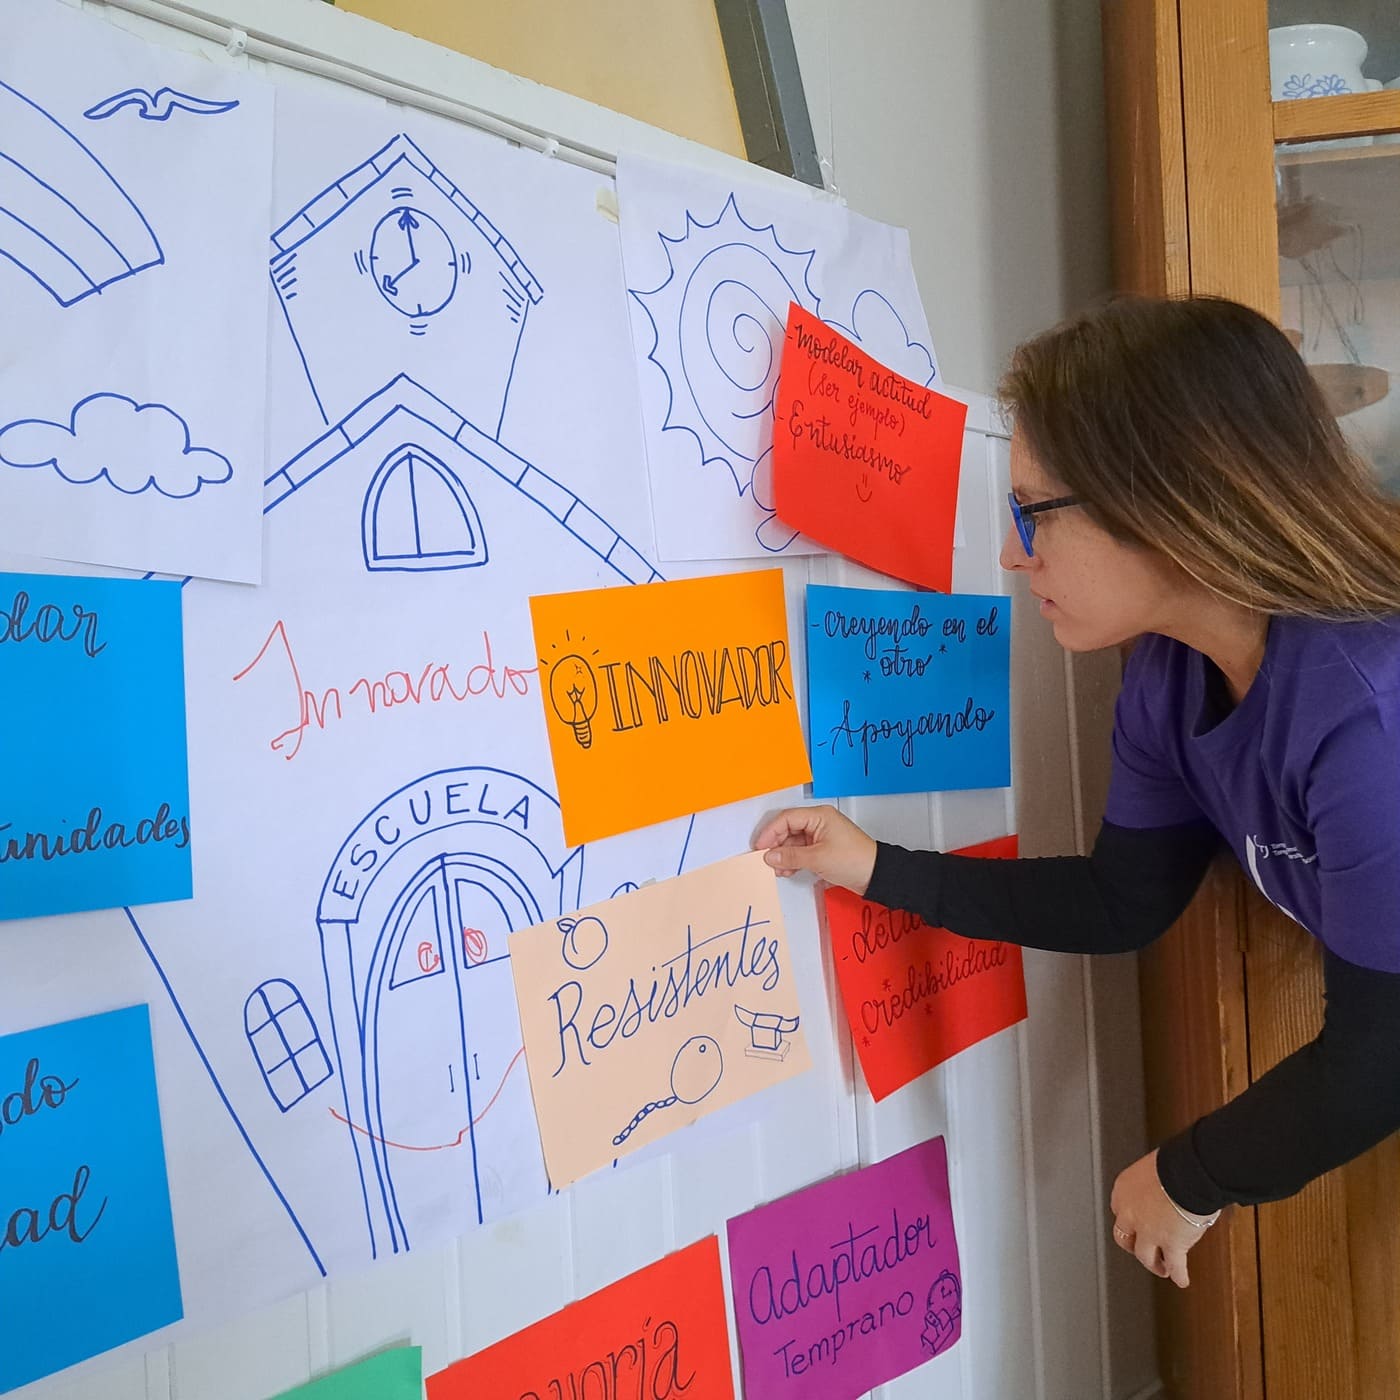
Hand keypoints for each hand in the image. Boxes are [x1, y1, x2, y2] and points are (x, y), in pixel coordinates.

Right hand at [752, 805, 876, 893]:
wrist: (876, 875)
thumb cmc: (855, 860)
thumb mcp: (818, 858)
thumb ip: (791, 856)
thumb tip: (770, 856)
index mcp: (819, 816)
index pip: (787, 818)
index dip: (770, 832)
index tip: (760, 847)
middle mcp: (819, 822)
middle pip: (788, 829)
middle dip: (777, 845)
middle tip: (766, 859)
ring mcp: (821, 836)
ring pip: (793, 842)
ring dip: (784, 855)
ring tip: (778, 869)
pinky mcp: (823, 849)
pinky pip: (801, 851)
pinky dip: (793, 860)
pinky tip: (788, 870)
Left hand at [1109, 1149, 1216, 1287]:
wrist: (1188, 1172)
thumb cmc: (1176, 1162)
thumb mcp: (1155, 1169)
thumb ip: (1155, 1184)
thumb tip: (1167, 1189)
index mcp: (1123, 1190)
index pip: (1119, 1210)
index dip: (1130, 1220)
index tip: (1136, 1224)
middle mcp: (1130, 1212)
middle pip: (1125, 1236)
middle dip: (1133, 1245)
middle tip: (1141, 1250)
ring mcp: (1149, 1231)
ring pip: (1145, 1256)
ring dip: (1153, 1264)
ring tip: (1160, 1267)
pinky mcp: (1170, 1244)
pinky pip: (1174, 1265)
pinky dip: (1178, 1274)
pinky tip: (1181, 1280)